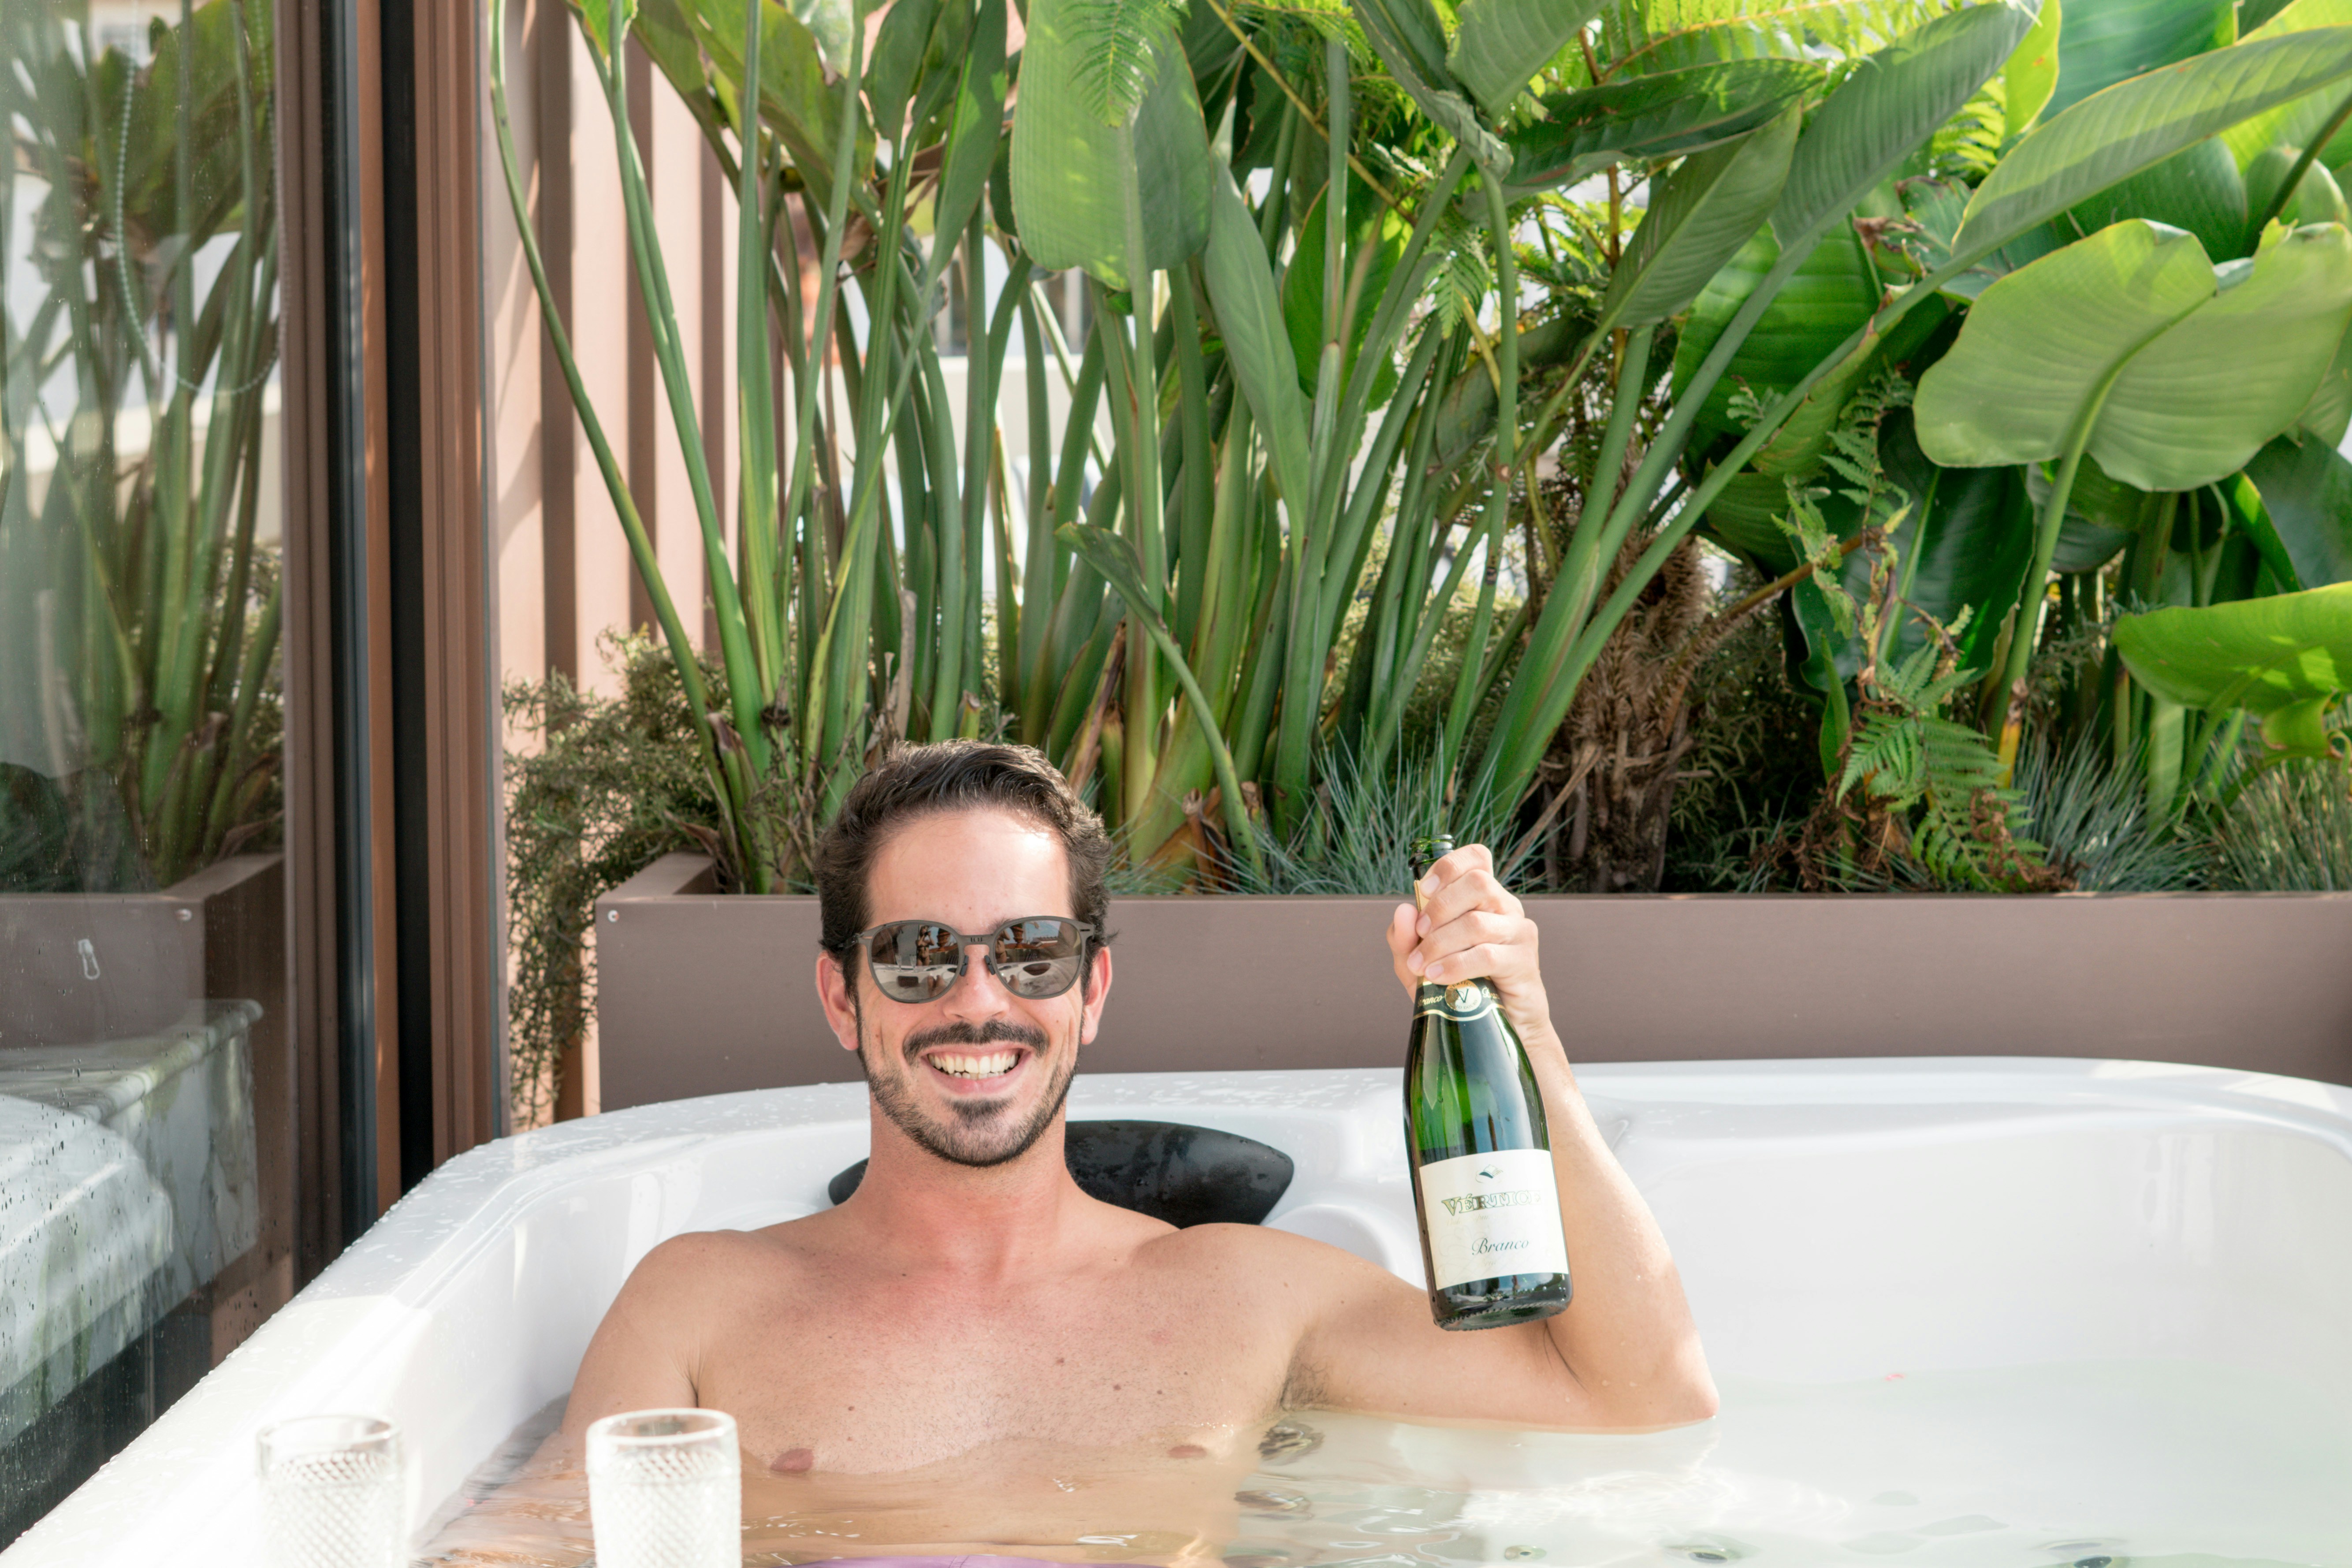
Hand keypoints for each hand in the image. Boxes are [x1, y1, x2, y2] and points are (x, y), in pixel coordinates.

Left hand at [1385, 843, 1557, 1055]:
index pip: (1477, 858)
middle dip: (1439, 906)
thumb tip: (1403, 910)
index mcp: (1484, 898)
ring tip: (1421, 967)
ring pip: (1477, 922)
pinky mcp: (1524, 963)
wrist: (1497, 1028)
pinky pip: (1487, 955)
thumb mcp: (1420, 964)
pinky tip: (1438, 978)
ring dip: (1440, 944)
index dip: (1449, 865)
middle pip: (1478, 882)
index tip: (1425, 889)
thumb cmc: (1460, 989)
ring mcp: (1518, 934)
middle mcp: (1505, 908)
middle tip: (1421, 933)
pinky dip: (1455, 965)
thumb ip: (1405, 939)